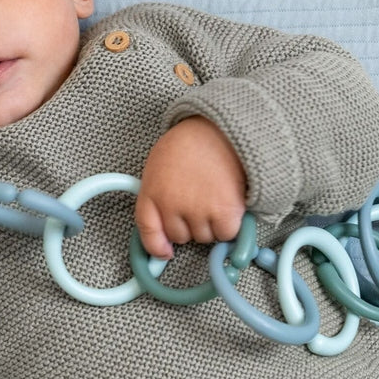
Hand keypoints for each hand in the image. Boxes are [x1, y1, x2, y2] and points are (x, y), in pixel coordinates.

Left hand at [135, 116, 246, 258]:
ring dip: (211, 224)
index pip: (147, 230)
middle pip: (179, 237)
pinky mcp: (224, 213)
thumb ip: (159, 192)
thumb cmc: (193, 142)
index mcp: (152, 191)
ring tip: (216, 195)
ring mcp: (198, 211)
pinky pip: (226, 234)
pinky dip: (230, 224)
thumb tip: (166, 224)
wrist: (222, 127)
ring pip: (204, 237)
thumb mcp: (162, 162)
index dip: (156, 246)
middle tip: (200, 201)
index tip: (165, 252)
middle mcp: (172, 205)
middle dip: (190, 225)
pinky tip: (230, 202)